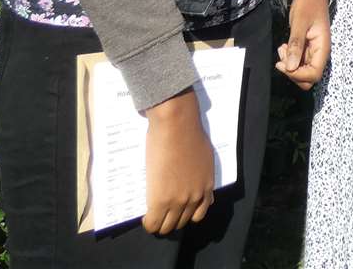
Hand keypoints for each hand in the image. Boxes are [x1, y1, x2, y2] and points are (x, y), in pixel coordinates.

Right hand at [142, 88, 214, 233]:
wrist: (176, 125)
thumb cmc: (189, 134)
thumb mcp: (204, 157)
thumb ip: (202, 174)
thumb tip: (196, 181)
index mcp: (207, 187)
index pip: (198, 214)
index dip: (185, 213)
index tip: (176, 210)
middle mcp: (195, 198)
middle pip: (181, 222)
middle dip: (171, 219)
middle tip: (161, 213)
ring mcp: (178, 201)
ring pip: (167, 227)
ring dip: (159, 223)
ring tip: (152, 216)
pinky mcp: (160, 201)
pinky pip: (153, 223)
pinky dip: (148, 223)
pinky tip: (145, 217)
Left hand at [276, 0, 330, 88]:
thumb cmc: (307, 4)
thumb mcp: (300, 23)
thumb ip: (296, 45)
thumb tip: (290, 68)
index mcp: (322, 48)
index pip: (313, 74)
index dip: (298, 75)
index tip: (283, 64)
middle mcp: (319, 53)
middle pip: (308, 78)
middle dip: (293, 73)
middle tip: (282, 57)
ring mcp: (313, 51)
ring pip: (302, 72)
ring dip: (289, 66)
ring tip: (282, 49)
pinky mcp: (306, 48)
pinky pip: (298, 62)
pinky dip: (289, 59)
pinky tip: (284, 47)